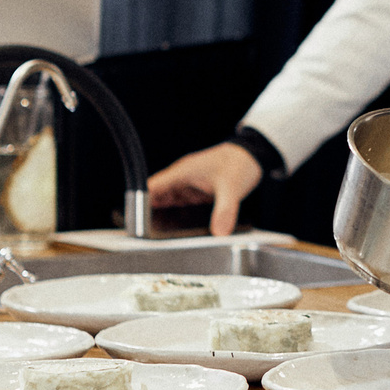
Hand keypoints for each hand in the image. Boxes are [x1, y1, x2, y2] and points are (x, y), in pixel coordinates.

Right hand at [147, 142, 263, 236]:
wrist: (252, 154)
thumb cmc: (239, 163)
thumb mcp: (232, 189)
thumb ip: (225, 211)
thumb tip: (219, 232)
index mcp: (182, 173)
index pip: (151, 188)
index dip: (140, 203)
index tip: (137, 222)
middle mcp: (181, 178)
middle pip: (156, 197)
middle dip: (150, 214)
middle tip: (147, 235)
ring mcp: (188, 184)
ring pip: (168, 202)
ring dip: (164, 215)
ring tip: (160, 235)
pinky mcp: (196, 190)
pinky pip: (181, 204)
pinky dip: (178, 215)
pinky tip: (180, 228)